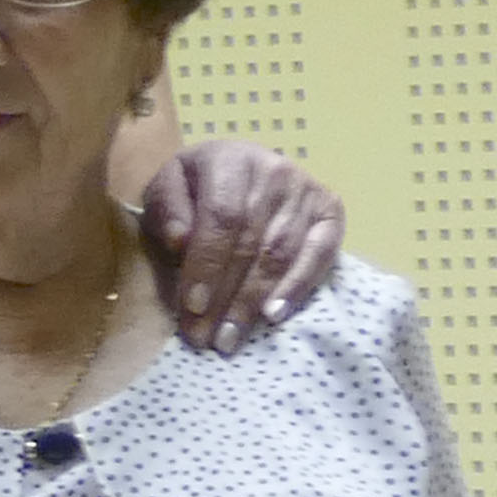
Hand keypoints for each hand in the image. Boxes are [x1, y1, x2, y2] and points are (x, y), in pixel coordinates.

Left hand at [136, 139, 339, 353]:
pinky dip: (300, 286)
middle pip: (252, 243)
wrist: (237, 165)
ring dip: (255, 301)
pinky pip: (322, 252)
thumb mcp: (166, 186)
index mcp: (230, 159)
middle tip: (208, 337)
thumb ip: (168, 209)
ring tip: (232, 337)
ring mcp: (307, 190)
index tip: (192, 307)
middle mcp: (276, 171)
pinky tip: (276, 314)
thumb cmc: (194, 185)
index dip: (207, 265)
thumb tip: (180, 241)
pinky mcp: (331, 209)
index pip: (222, 218)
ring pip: (282, 253)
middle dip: (227, 296)